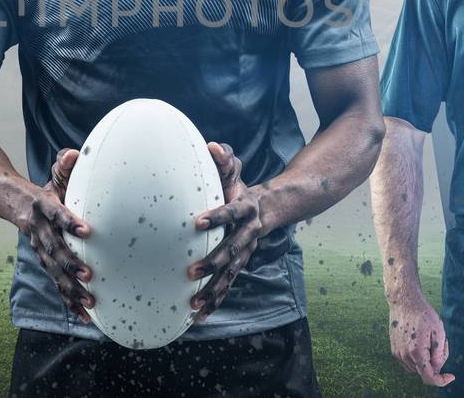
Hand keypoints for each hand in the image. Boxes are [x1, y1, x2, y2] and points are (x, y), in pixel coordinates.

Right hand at [15, 148, 94, 321]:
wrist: (6, 200)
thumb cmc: (41, 191)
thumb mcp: (52, 176)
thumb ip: (64, 166)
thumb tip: (75, 154)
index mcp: (43, 206)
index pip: (57, 214)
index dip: (69, 222)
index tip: (86, 230)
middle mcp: (39, 229)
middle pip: (54, 249)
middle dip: (71, 264)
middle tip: (89, 276)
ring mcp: (39, 247)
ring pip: (54, 271)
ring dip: (71, 288)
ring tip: (90, 302)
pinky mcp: (44, 260)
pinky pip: (56, 283)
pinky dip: (69, 300)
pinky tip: (84, 315)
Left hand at [187, 142, 265, 321]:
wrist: (272, 208)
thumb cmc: (243, 188)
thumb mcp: (235, 172)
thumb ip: (224, 159)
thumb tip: (212, 146)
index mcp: (246, 209)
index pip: (231, 213)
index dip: (216, 216)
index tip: (196, 221)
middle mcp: (248, 233)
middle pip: (231, 250)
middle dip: (212, 262)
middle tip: (191, 272)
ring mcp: (245, 252)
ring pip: (230, 274)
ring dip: (213, 290)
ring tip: (195, 304)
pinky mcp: (238, 264)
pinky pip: (227, 285)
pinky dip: (214, 300)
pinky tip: (199, 316)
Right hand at [387, 292, 453, 386]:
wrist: (404, 302)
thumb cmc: (423, 315)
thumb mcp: (438, 331)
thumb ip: (439, 354)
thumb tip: (437, 368)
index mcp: (417, 352)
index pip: (429, 377)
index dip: (441, 381)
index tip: (451, 376)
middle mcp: (405, 355)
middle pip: (425, 371)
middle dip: (436, 363)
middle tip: (442, 344)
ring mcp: (398, 353)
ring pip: (417, 367)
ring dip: (426, 360)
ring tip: (430, 340)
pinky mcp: (394, 350)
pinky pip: (409, 362)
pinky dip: (418, 357)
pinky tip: (421, 341)